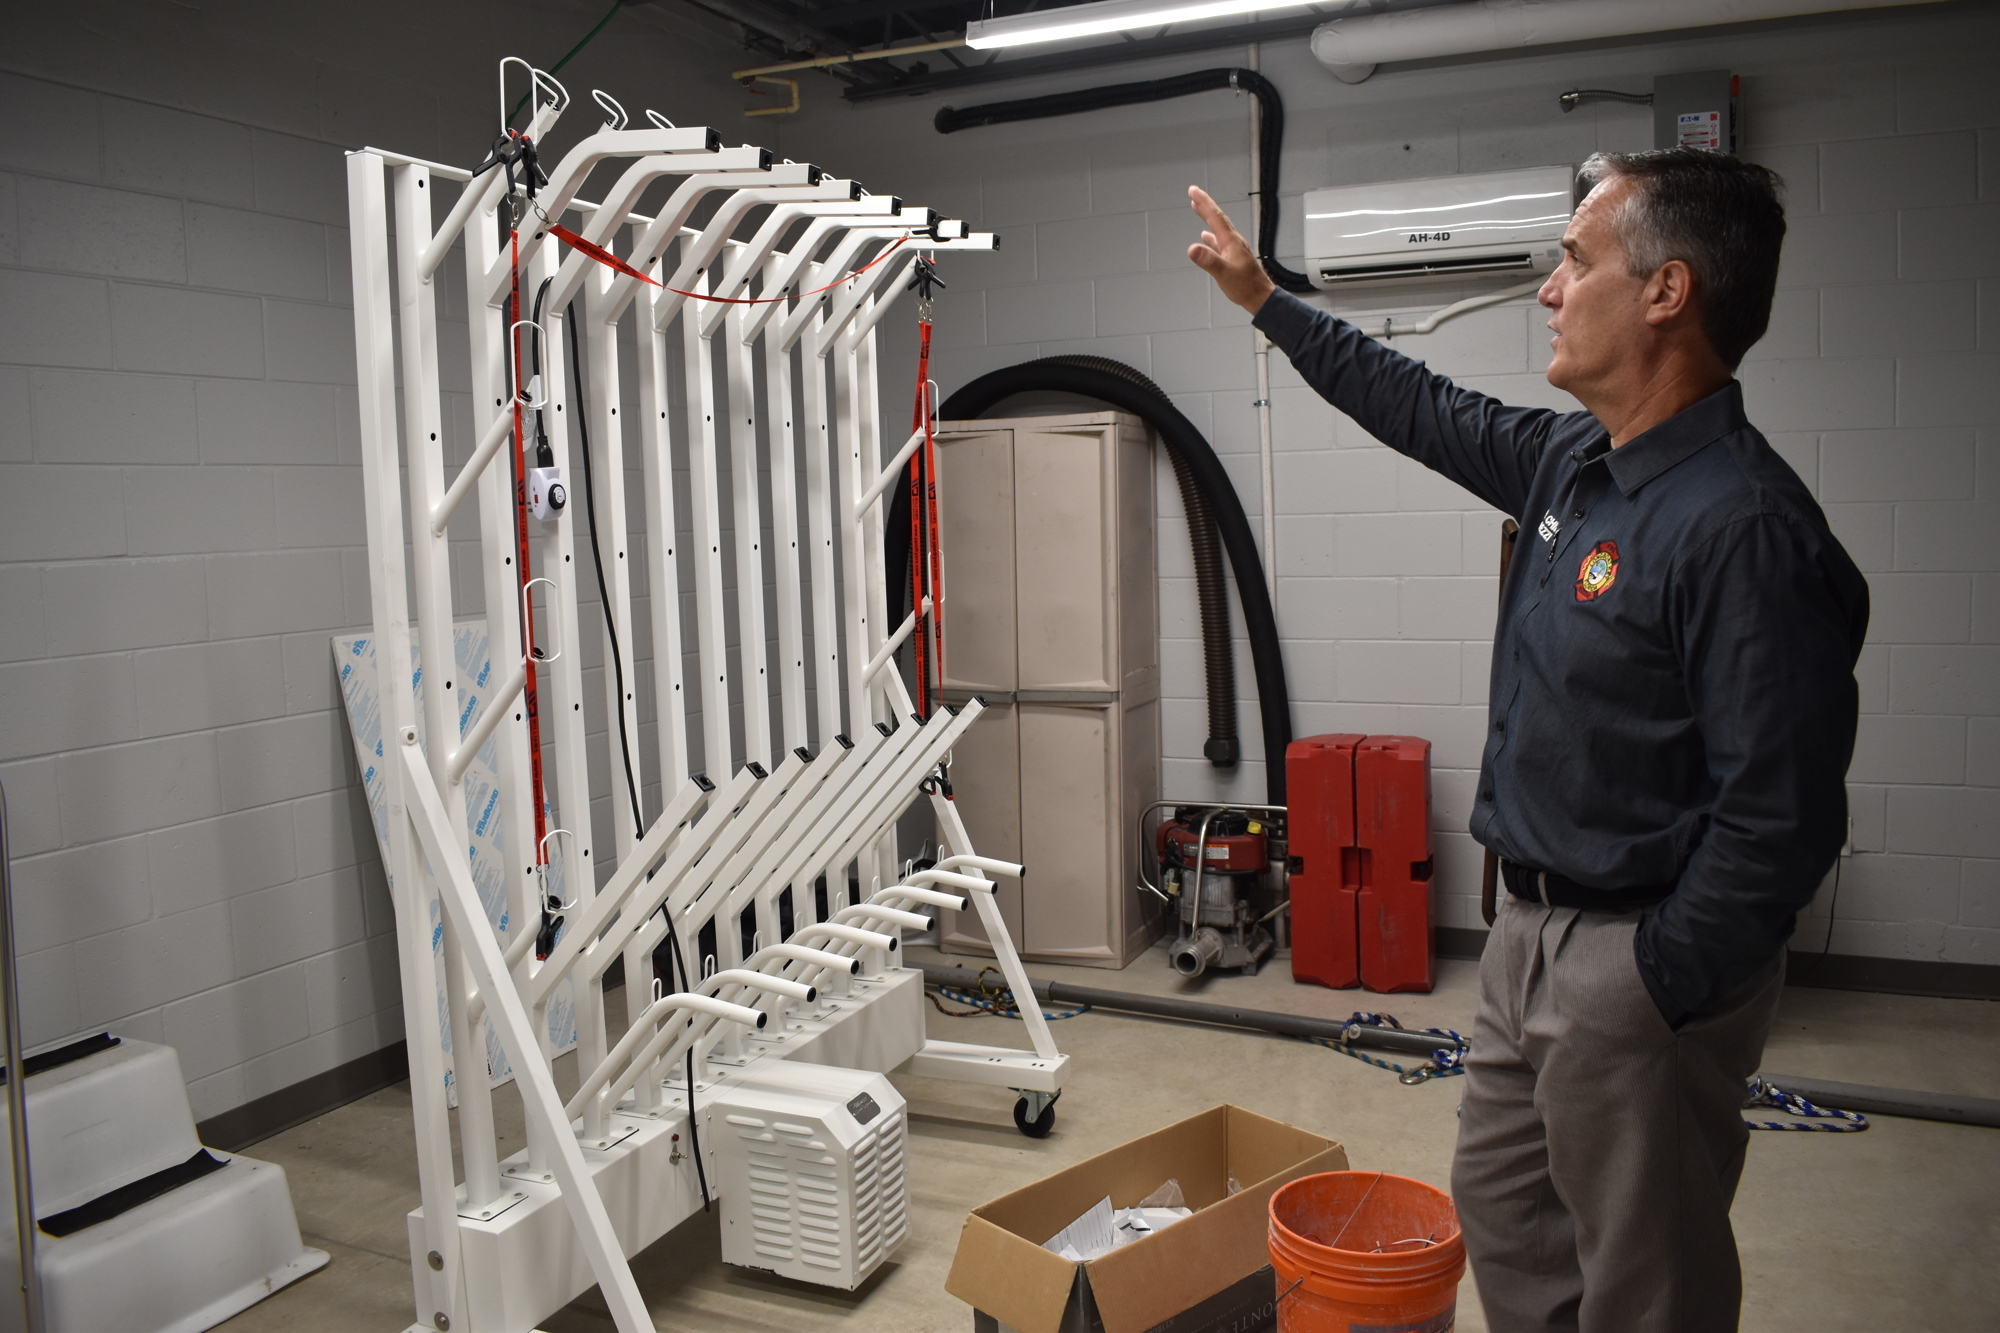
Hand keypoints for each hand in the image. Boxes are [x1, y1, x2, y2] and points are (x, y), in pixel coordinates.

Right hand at [1186, 185, 1275, 316]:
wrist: (1260, 297)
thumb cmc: (1245, 287)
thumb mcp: (1224, 273)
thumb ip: (1209, 260)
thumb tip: (1193, 248)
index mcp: (1231, 241)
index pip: (1215, 217)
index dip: (1203, 203)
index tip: (1193, 191)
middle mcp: (1233, 241)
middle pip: (1217, 218)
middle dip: (1205, 204)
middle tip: (1194, 193)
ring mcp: (1234, 249)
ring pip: (1218, 228)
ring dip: (1208, 217)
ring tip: (1198, 208)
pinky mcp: (1233, 257)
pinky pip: (1220, 241)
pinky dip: (1211, 235)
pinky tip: (1206, 237)